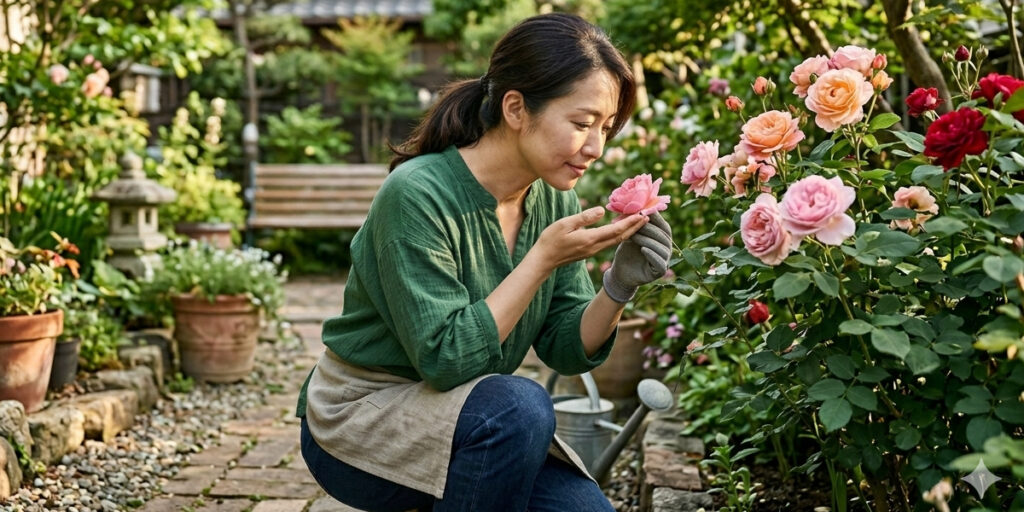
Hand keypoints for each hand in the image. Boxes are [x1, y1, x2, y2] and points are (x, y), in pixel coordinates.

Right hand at [529, 207, 647, 272]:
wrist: (544, 259)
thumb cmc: (551, 240)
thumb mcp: (565, 224)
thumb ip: (585, 217)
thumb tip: (603, 210)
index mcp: (591, 239)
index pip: (616, 230)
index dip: (631, 222)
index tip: (643, 214)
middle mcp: (595, 246)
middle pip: (621, 237)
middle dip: (635, 227)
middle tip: (648, 216)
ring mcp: (593, 251)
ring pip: (616, 241)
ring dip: (629, 231)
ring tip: (638, 221)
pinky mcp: (590, 251)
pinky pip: (609, 242)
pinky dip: (619, 234)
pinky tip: (621, 228)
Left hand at [603, 212, 672, 302]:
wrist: (621, 271)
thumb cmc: (627, 250)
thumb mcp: (631, 234)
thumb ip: (636, 223)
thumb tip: (637, 204)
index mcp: (662, 236)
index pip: (662, 225)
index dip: (655, 217)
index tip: (643, 210)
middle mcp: (666, 247)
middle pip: (662, 235)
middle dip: (649, 228)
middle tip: (636, 223)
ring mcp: (665, 259)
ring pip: (660, 248)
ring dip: (648, 240)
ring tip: (634, 236)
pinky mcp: (660, 271)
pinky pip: (659, 262)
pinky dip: (652, 255)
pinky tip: (643, 249)